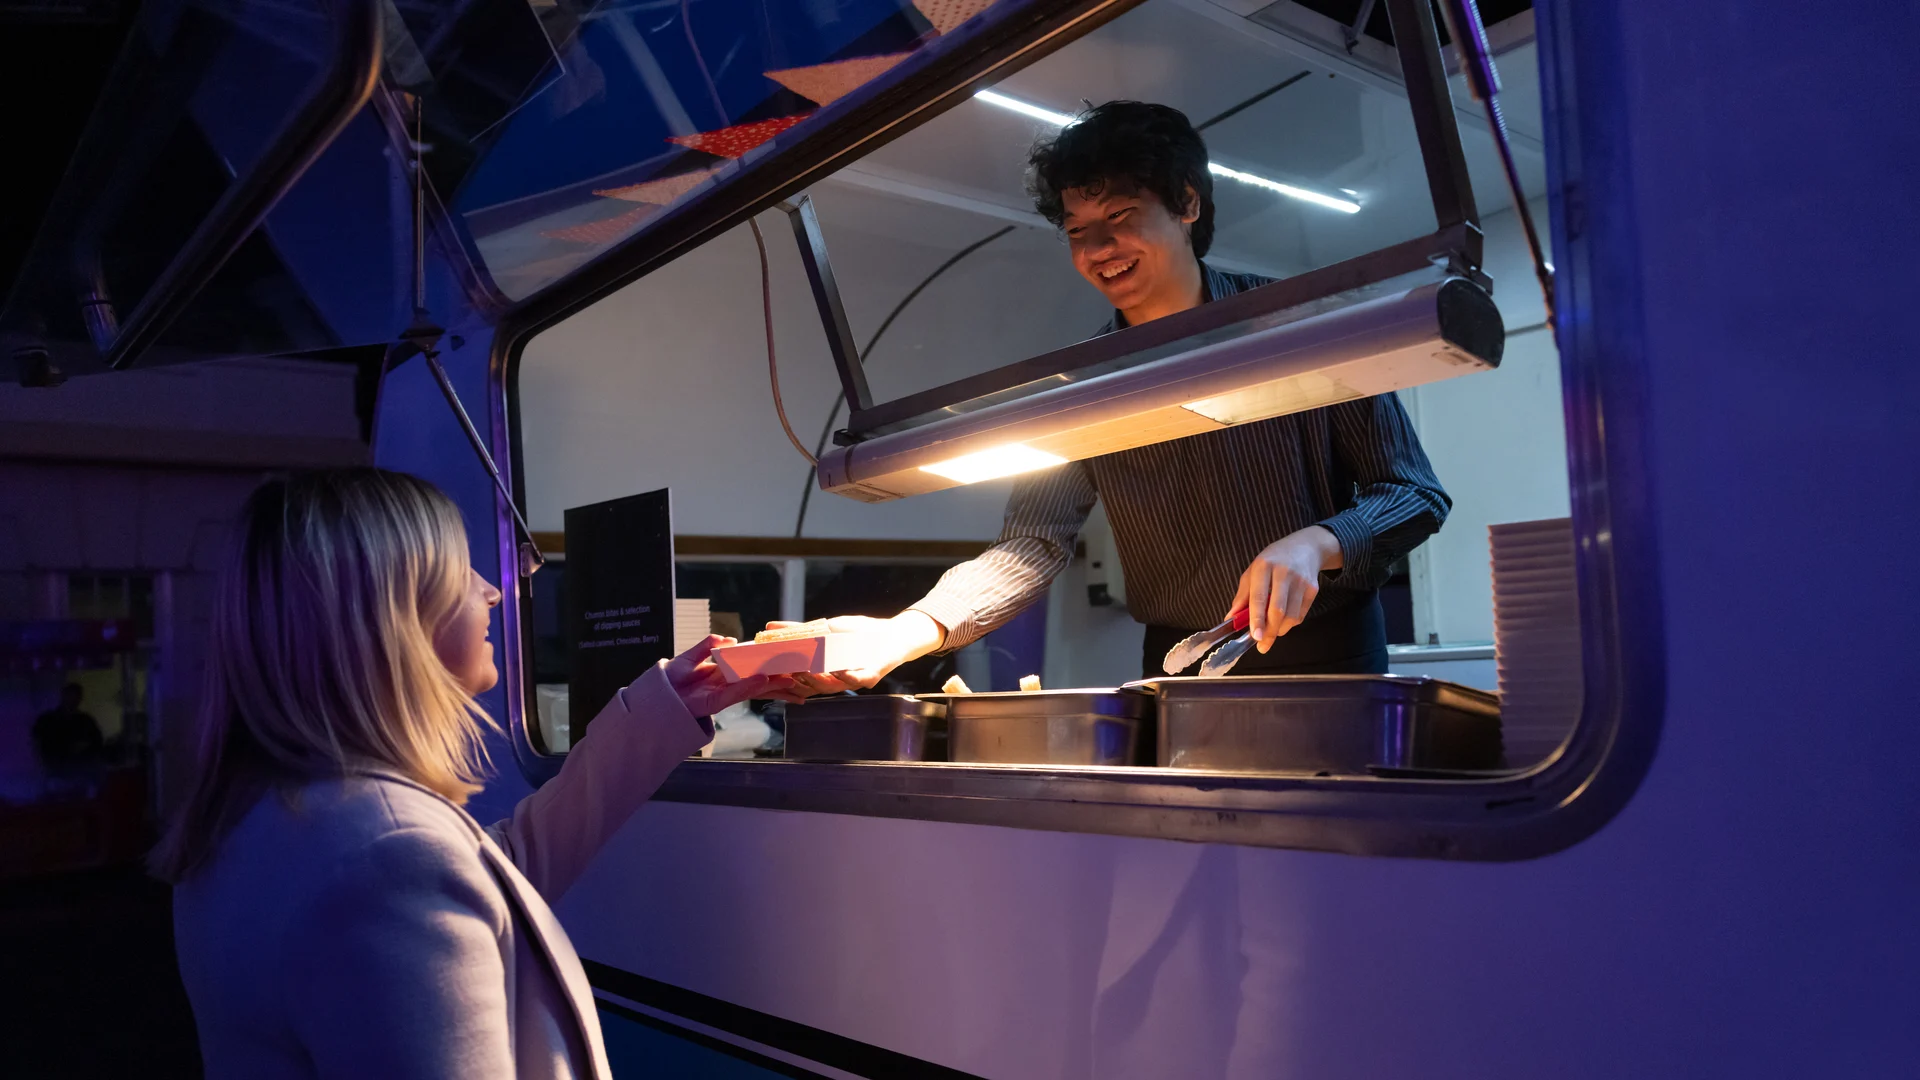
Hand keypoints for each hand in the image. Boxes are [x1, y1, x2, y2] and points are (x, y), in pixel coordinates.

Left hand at [665, 635, 801, 714]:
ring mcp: (724, 694)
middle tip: (803, 676)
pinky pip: (736, 693)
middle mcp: (728, 683)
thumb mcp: (690, 656)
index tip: (789, 661)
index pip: (753, 667)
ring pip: (754, 689)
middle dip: (780, 681)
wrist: (654, 696)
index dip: (770, 665)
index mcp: (724, 671)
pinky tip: (765, 681)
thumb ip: (708, 646)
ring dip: (773, 686)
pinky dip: (750, 687)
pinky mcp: (716, 702)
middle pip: (759, 681)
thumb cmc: (670, 678)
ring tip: (793, 682)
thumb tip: (732, 640)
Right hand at [766, 611, 945, 696]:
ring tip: (806, 670)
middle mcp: (835, 681)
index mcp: (823, 672)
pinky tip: (836, 669)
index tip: (769, 672)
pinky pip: (855, 681)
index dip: (784, 679)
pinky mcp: (870, 677)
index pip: (799, 681)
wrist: (892, 633)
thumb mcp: (825, 628)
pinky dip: (845, 676)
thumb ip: (798, 630)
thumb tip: (769, 627)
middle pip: (811, 687)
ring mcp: (852, 681)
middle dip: (797, 680)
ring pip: (831, 687)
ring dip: (817, 680)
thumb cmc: (858, 633)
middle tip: (785, 671)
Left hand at [1230, 526, 1343, 653]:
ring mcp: (1301, 581)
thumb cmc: (1273, 561)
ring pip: (1291, 616)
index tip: (1255, 636)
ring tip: (1272, 631)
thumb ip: (1242, 596)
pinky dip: (1290, 623)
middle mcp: (1283, 573)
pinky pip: (1300, 615)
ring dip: (1280, 630)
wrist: (1306, 547)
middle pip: (1278, 610)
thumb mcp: (1252, 572)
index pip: (1259, 597)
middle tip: (1262, 645)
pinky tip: (1283, 621)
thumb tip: (1231, 619)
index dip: (1256, 619)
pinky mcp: (1313, 589)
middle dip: (1270, 632)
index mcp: (1263, 566)